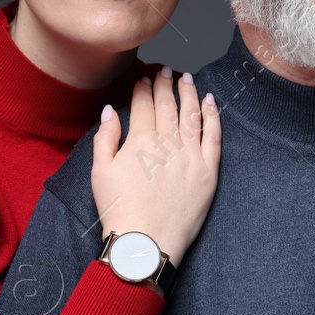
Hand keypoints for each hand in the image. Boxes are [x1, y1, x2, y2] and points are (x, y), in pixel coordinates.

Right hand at [91, 68, 221, 262]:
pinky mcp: (208, 172)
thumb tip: (110, 110)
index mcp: (140, 141)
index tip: (143, 79)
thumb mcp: (100, 171)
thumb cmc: (119, 210)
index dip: (143, 88)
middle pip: (168, 105)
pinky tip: (210, 101)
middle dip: (165, 84)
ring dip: (189, 92)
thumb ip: (106, 137)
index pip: (143, 104)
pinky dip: (212, 116)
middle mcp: (168, 143)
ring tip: (186, 78)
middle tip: (165, 70)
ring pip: (191, 114)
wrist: (145, 243)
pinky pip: (214, 137)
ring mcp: (191, 157)